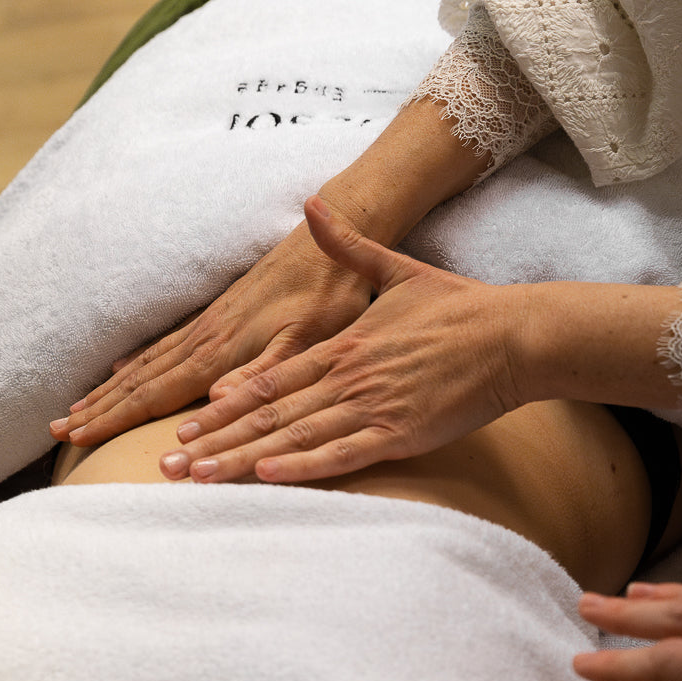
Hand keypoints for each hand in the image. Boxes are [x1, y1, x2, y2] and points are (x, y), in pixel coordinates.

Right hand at [49, 215, 370, 448]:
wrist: (332, 237)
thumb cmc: (329, 293)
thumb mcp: (308, 339)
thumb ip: (264, 371)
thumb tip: (214, 399)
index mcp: (222, 350)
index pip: (157, 392)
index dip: (117, 417)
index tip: (79, 438)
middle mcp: (206, 337)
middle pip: (140, 379)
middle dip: (101, 407)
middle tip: (59, 430)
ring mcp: (209, 324)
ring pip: (147, 362)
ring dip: (110, 388)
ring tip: (78, 408)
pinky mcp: (219, 314)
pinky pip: (164, 344)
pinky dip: (136, 362)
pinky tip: (121, 368)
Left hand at [156, 197, 530, 483]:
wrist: (512, 335)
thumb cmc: (459, 308)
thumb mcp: (396, 268)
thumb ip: (348, 244)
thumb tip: (312, 202)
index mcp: (341, 345)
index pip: (268, 379)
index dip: (223, 405)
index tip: (186, 423)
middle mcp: (348, 376)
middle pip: (267, 414)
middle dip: (216, 441)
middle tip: (170, 464)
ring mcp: (372, 406)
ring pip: (295, 437)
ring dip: (244, 460)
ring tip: (200, 478)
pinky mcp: (401, 433)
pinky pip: (343, 453)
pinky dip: (304, 466)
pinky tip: (269, 476)